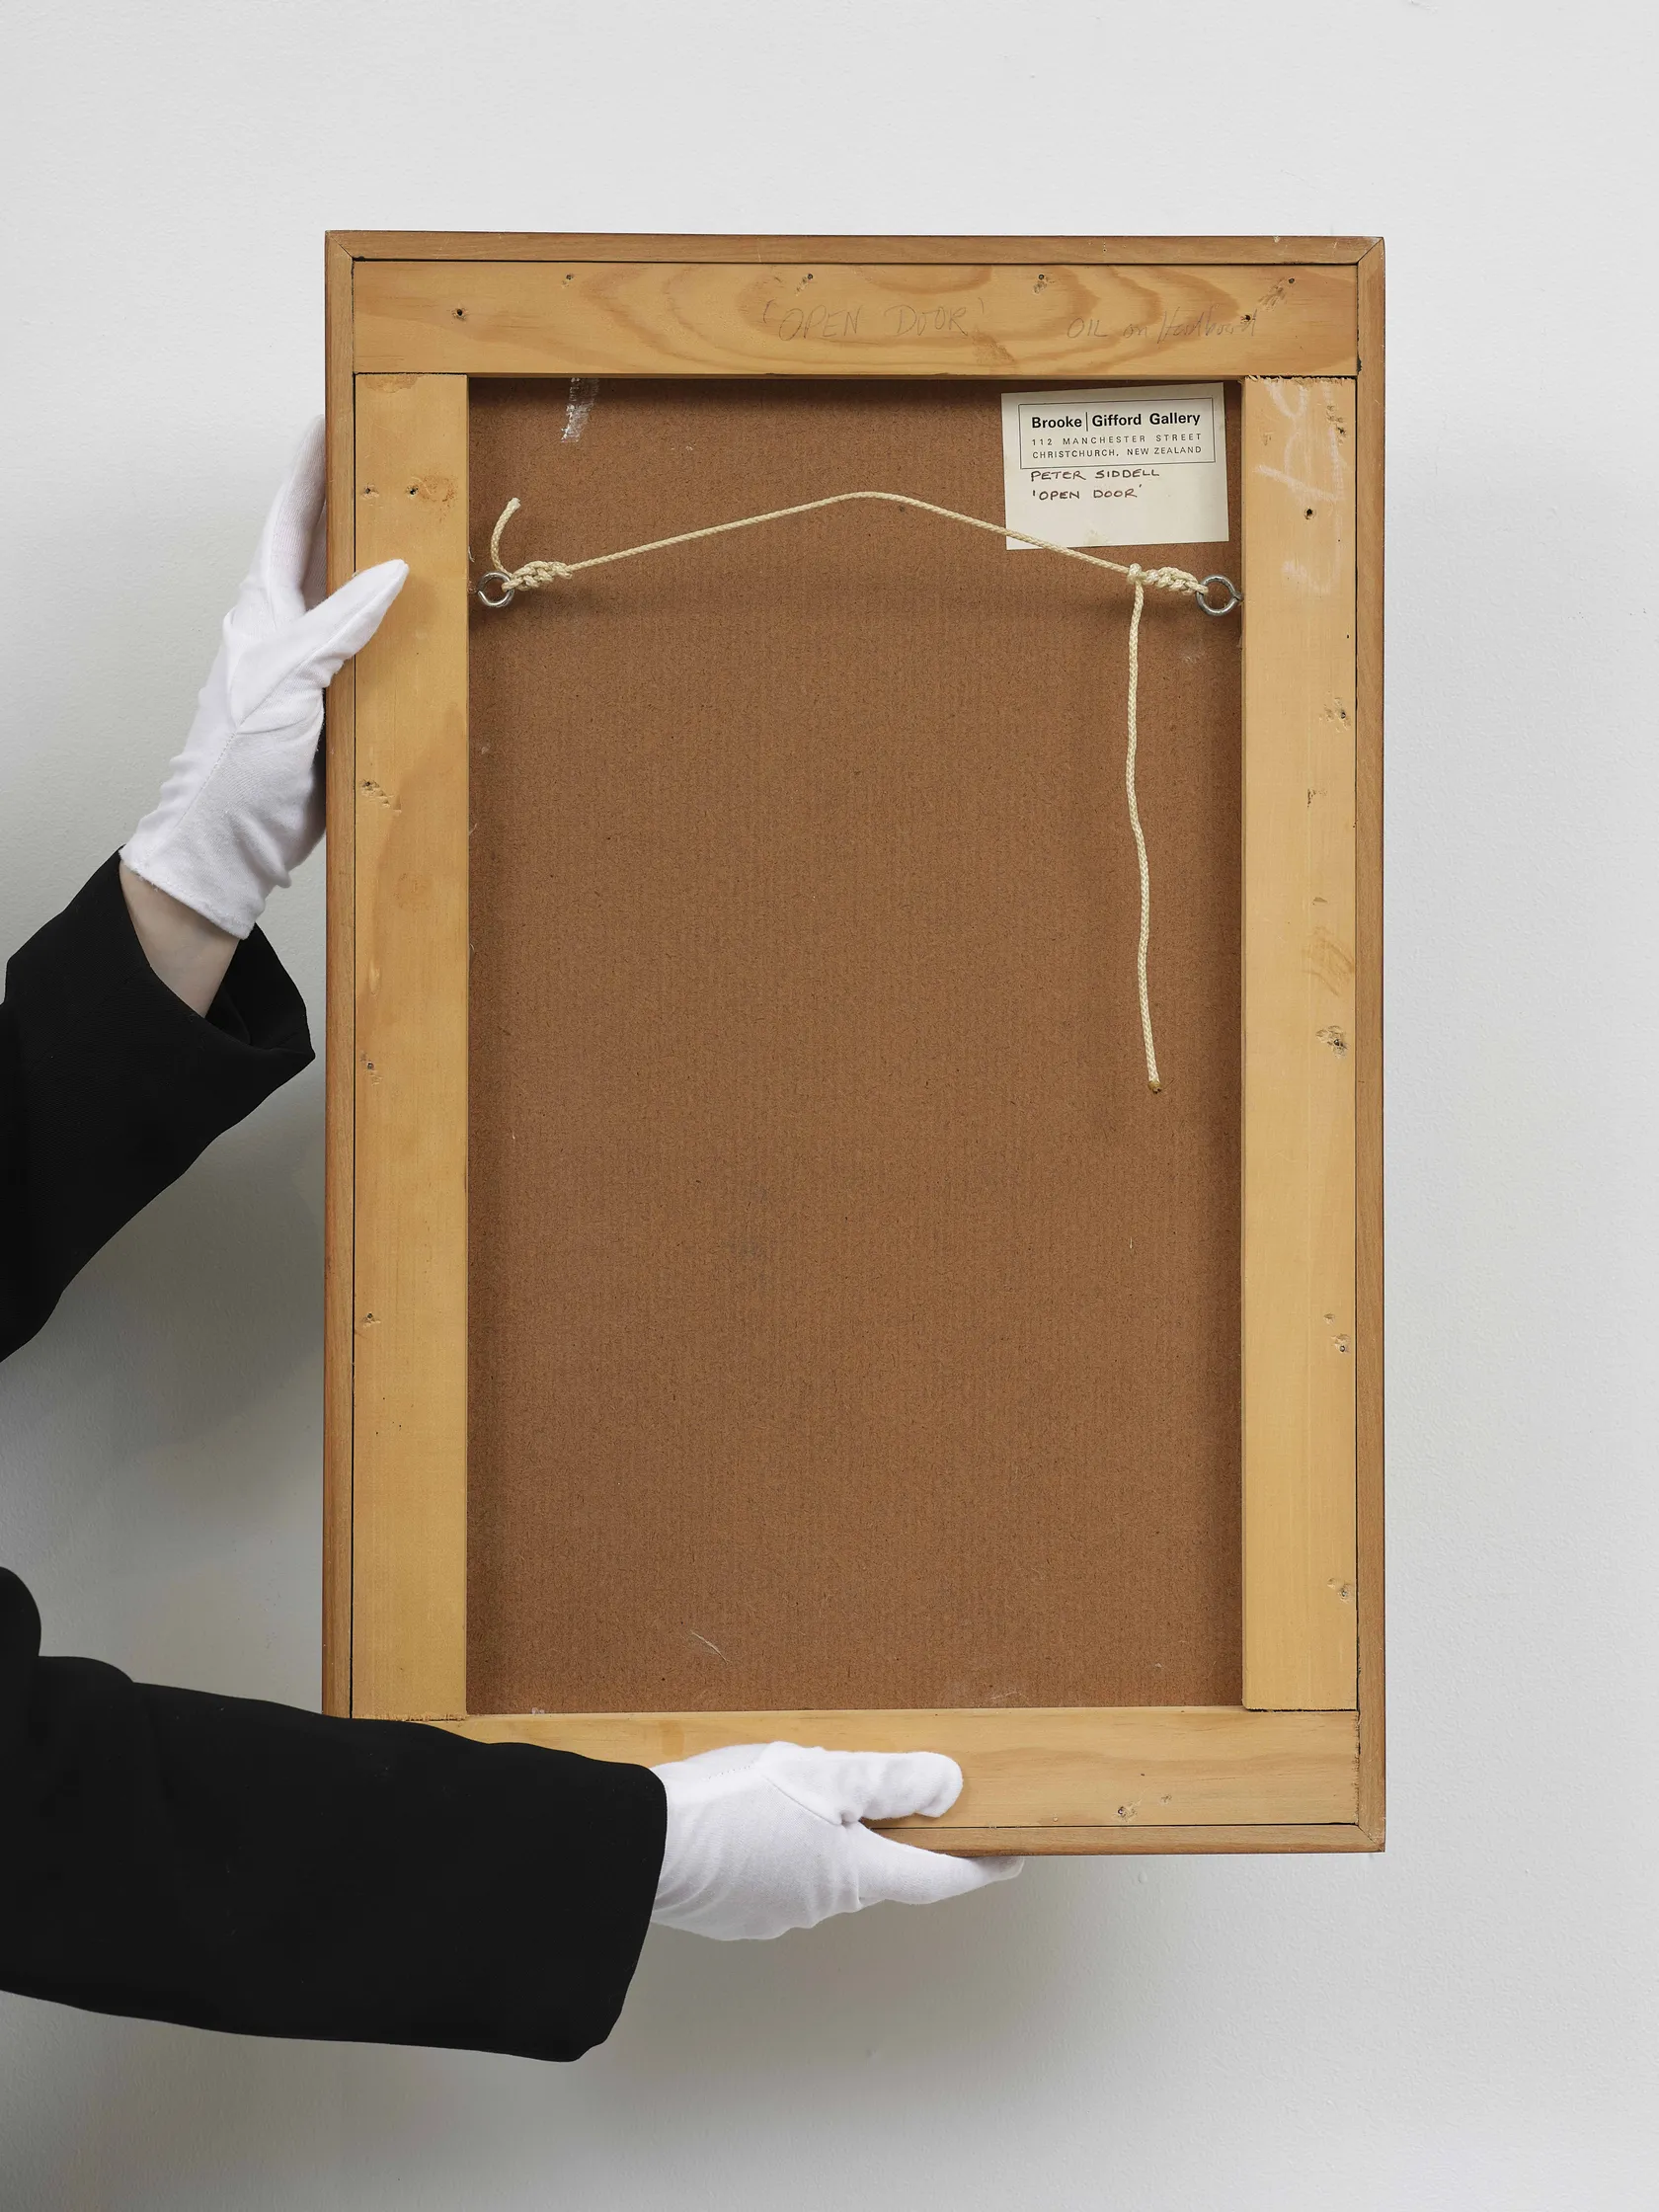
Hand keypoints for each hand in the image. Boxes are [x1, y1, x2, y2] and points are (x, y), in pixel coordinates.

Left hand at [121, 419, 405, 941]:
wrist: (236, 840)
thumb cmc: (238, 757)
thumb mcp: (286, 678)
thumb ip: (337, 623)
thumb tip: (390, 569)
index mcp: (265, 608)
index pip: (291, 520)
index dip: (311, 470)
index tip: (335, 419)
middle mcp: (292, 629)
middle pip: (333, 554)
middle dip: (365, 510)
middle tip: (408, 466)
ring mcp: (320, 668)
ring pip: (365, 608)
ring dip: (399, 575)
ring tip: (442, 534)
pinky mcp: (346, 708)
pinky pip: (385, 662)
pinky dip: (414, 641)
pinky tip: (447, 628)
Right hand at [650, 1742, 1021, 1940]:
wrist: (637, 1846)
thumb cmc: (729, 1807)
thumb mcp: (819, 1775)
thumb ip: (887, 1780)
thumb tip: (949, 1787)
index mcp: (853, 1873)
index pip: (935, 1878)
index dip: (978, 1866)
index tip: (1010, 1857)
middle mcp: (821, 1902)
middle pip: (875, 1868)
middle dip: (885, 1833)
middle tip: (885, 1788)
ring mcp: (774, 1912)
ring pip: (822, 1870)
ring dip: (826, 1836)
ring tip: (802, 1787)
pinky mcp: (734, 1909)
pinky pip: (776, 1875)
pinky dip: (781, 1847)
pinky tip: (755, 1815)